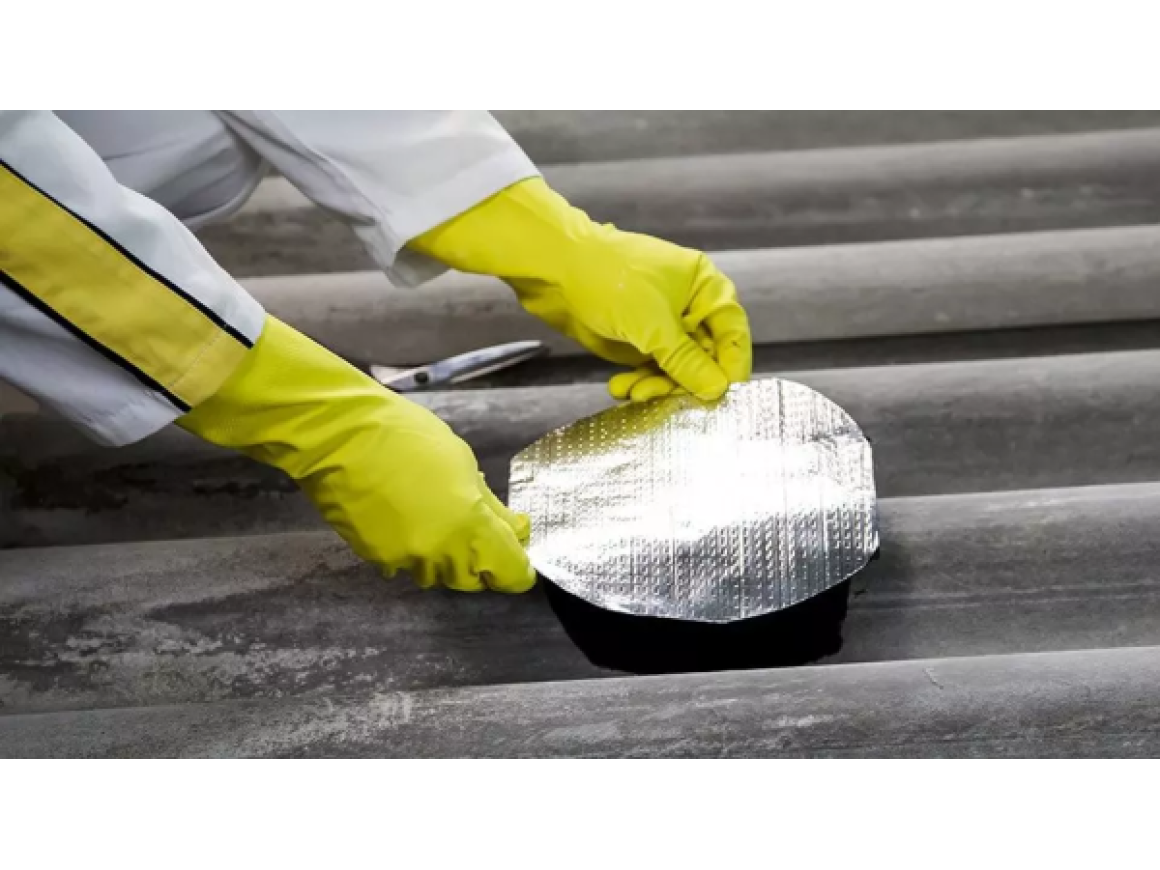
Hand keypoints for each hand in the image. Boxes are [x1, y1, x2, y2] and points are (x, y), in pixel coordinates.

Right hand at [179, 316, 535, 592]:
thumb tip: (516, 529)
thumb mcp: (463, 463)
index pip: (509, 574)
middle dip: (481, 560)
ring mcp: (404, 559)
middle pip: (473, 580)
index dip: (517, 568)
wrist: (339, 436)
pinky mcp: (375, 557)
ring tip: (437, 517)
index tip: (516, 551)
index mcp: (469, 528)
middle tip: (477, 526)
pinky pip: (405, 564)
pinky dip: (412, 549)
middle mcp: (439, 554)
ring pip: (437, 575)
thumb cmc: (407, 437)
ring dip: (445, 556)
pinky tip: (406, 517)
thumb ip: (491, 507)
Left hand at [409, 178, 751, 401]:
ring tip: (632, 393)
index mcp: (705, 287)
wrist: (554, 269)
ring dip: (657, 386)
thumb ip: (686, 361)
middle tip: (658, 397)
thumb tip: (717, 389)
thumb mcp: (652, 324)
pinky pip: (650, 370)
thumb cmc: (607, 278)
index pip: (733, 333)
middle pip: (706, 357)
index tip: (722, 396)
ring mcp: (662, 324)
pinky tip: (619, 389)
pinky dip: (638, 382)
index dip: (731, 366)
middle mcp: (689, 306)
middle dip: (684, 382)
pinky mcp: (638, 338)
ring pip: (677, 369)